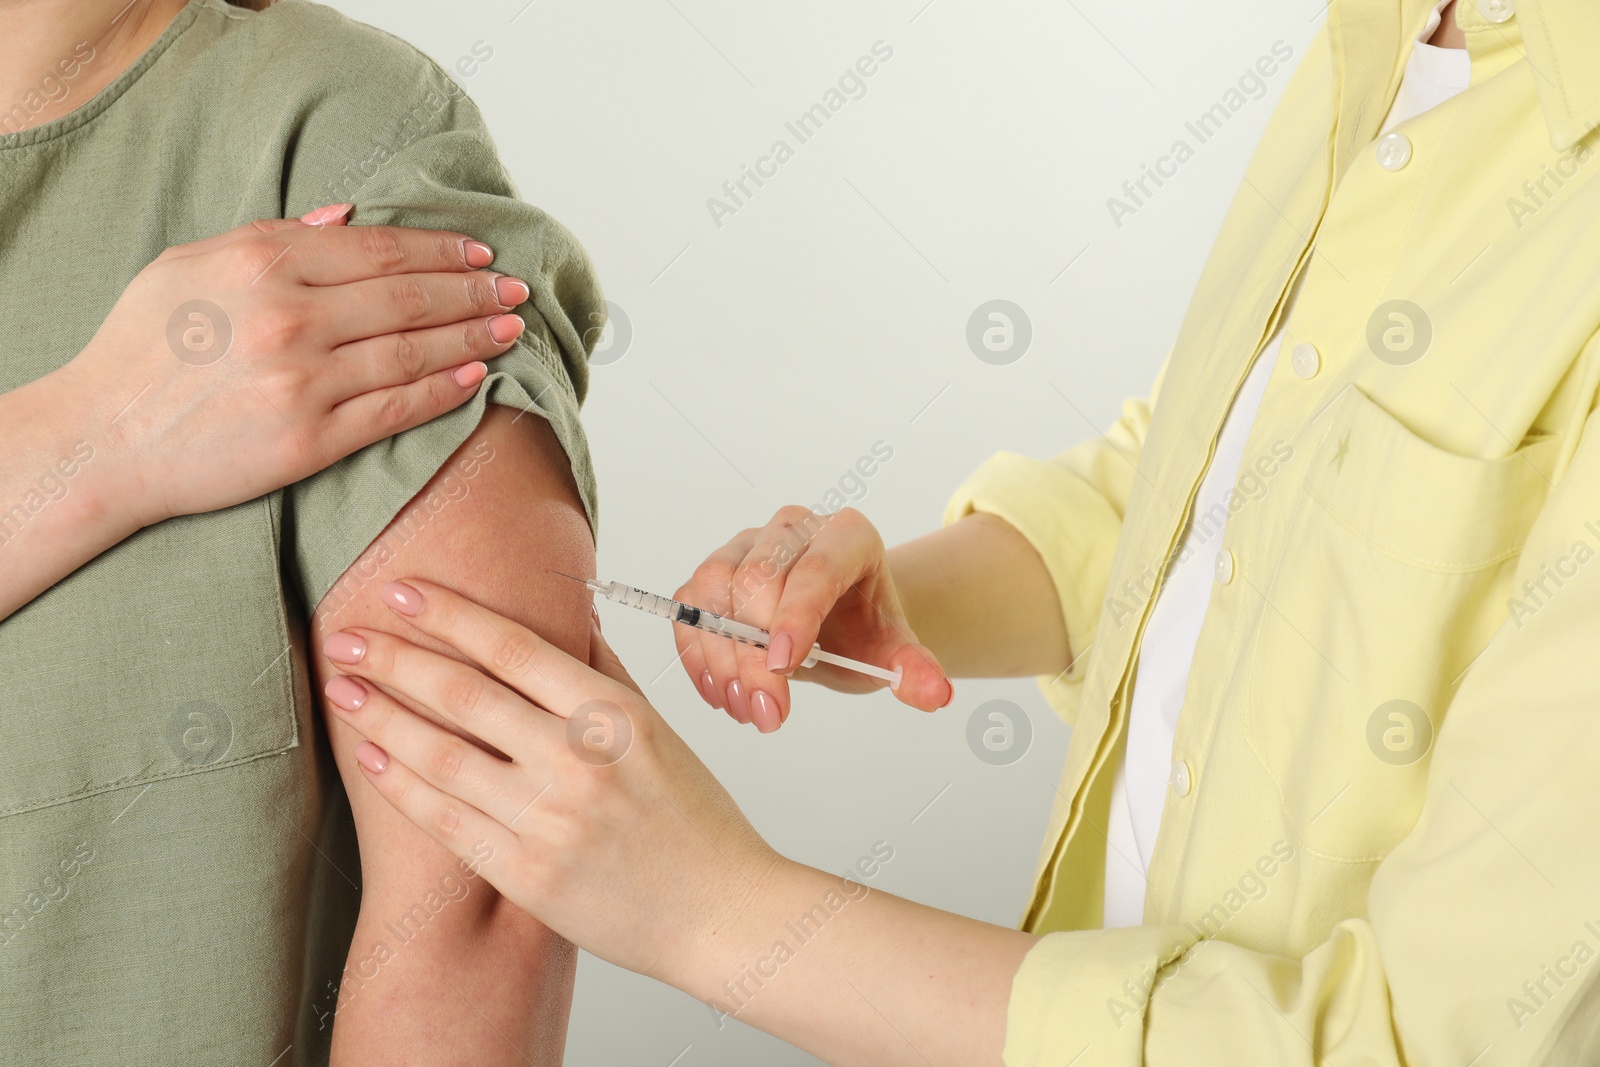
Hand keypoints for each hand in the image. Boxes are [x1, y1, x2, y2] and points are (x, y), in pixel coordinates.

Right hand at [67, 205, 532, 525]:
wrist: (103, 440)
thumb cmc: (141, 350)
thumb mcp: (189, 265)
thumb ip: (274, 236)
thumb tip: (348, 215)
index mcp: (262, 264)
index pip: (380, 249)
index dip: (441, 248)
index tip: (480, 250)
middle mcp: (290, 318)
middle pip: (410, 296)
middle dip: (474, 289)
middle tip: (514, 288)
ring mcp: (304, 382)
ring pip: (414, 351)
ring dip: (473, 337)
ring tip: (510, 328)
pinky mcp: (311, 441)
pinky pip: (396, 409)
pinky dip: (443, 391)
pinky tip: (476, 378)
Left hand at [317, 579, 782, 984]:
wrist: (720, 915)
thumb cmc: (696, 822)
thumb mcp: (663, 733)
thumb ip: (607, 674)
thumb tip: (571, 614)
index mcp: (616, 717)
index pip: (517, 649)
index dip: (452, 616)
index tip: (405, 592)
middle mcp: (580, 762)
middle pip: (467, 696)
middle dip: (397, 659)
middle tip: (347, 635)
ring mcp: (551, 822)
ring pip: (444, 757)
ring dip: (383, 717)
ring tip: (343, 689)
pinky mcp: (527, 876)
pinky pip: (448, 822)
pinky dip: (402, 786)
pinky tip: (372, 758)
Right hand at [674, 506, 952, 732]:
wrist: (839, 625)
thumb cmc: (864, 629)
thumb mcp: (892, 651)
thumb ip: (914, 669)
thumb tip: (935, 693)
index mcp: (847, 536)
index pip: (817, 568)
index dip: (795, 616)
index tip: (784, 668)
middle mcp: (792, 529)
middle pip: (757, 577)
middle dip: (755, 653)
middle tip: (769, 712)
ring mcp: (746, 546)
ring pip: (714, 586)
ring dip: (720, 656)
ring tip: (745, 708)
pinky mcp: (713, 572)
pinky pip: (689, 605)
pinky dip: (696, 653)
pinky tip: (720, 694)